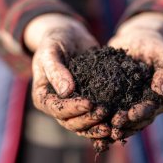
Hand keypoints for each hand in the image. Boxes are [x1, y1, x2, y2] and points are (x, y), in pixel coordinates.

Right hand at [25, 14, 109, 138]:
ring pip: (84, 125)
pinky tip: (120, 121)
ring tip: (113, 123)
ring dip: (97, 126)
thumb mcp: (51, 51)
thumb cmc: (55, 41)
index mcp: (43, 97)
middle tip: (105, 112)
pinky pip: (95, 118)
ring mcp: (73, 106)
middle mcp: (57, 106)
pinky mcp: (88, 103)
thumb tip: (66, 92)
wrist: (70, 36)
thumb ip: (55, 70)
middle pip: (70, 122)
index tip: (89, 103)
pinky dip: (106, 122)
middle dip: (88, 120)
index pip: (56, 109)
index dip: (72, 109)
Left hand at [108, 12, 162, 140]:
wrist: (137, 40)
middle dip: (126, 124)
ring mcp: (135, 105)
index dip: (142, 114)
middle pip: (139, 120)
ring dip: (115, 127)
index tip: (129, 115)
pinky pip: (113, 112)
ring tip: (103, 128)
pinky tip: (92, 122)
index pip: (153, 109)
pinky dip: (104, 119)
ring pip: (126, 121)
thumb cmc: (154, 46)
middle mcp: (151, 105)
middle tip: (113, 124)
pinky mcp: (120, 101)